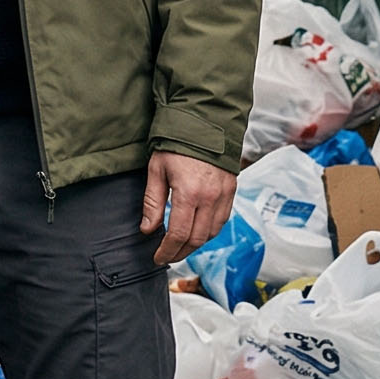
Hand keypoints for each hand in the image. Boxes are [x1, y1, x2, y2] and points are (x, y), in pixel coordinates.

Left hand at [143, 151, 235, 266]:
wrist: (205, 121)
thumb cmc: (177, 142)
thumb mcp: (157, 170)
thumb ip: (153, 202)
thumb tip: (147, 230)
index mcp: (189, 193)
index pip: (178, 234)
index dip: (167, 250)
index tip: (158, 258)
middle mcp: (210, 198)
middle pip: (197, 239)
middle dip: (181, 252)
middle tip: (168, 256)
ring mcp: (224, 195)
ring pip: (212, 233)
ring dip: (196, 244)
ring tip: (181, 246)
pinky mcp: (231, 190)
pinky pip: (223, 220)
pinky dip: (209, 231)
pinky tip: (197, 231)